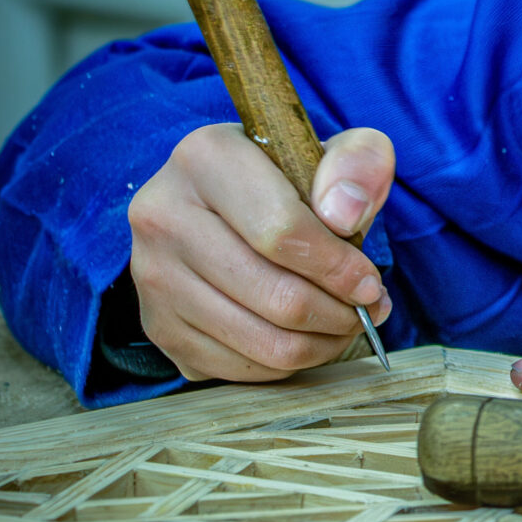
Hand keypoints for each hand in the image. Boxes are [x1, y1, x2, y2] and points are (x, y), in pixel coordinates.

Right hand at [128, 122, 394, 382]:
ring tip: (345, 323)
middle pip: (275, 295)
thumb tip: (344, 214)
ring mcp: (152, 276)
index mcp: (204, 159)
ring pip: (261, 341)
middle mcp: (163, 216)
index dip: (338, 267)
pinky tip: (306, 337)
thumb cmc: (289, 180)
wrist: (225, 204)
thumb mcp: (336, 152)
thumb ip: (359, 164)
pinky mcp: (158, 326)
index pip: (282, 230)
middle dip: (338, 313)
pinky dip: (287, 362)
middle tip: (365, 310)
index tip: (369, 282)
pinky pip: (239, 369)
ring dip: (321, 344)